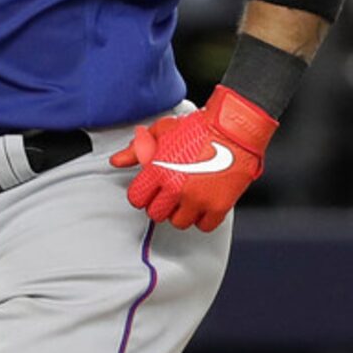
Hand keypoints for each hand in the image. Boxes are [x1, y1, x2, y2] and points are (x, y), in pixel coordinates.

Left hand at [110, 85, 277, 231]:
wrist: (235, 128)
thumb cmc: (201, 127)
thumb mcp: (163, 130)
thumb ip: (137, 149)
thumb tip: (117, 161)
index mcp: (159, 170)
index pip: (137, 198)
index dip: (142, 194)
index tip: (150, 190)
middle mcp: (176, 188)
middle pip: (156, 214)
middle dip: (161, 204)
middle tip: (170, 193)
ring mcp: (197, 199)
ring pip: (178, 222)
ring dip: (181, 212)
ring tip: (187, 198)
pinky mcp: (218, 206)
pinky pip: (203, 226)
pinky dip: (203, 218)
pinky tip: (203, 203)